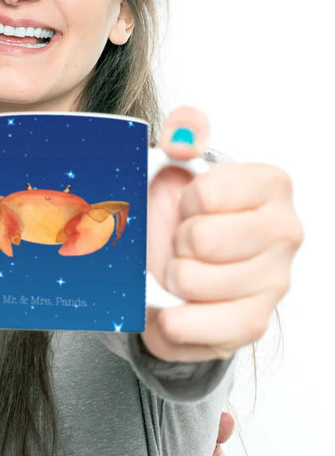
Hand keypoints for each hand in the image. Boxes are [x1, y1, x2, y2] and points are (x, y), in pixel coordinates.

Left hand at [141, 105, 302, 361]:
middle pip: (201, 239)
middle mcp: (285, 232)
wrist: (174, 267)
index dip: (184, 201)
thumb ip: (184, 133)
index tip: (189, 205)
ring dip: (170, 278)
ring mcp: (274, 281)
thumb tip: (185, 130)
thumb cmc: (179, 213)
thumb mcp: (176, 164)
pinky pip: (199, 325)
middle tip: (182, 242)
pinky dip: (173, 319)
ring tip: (180, 269)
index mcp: (271, 186)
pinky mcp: (253, 324)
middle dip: (176, 242)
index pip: (209, 193)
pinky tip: (175, 307)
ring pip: (192, 281)